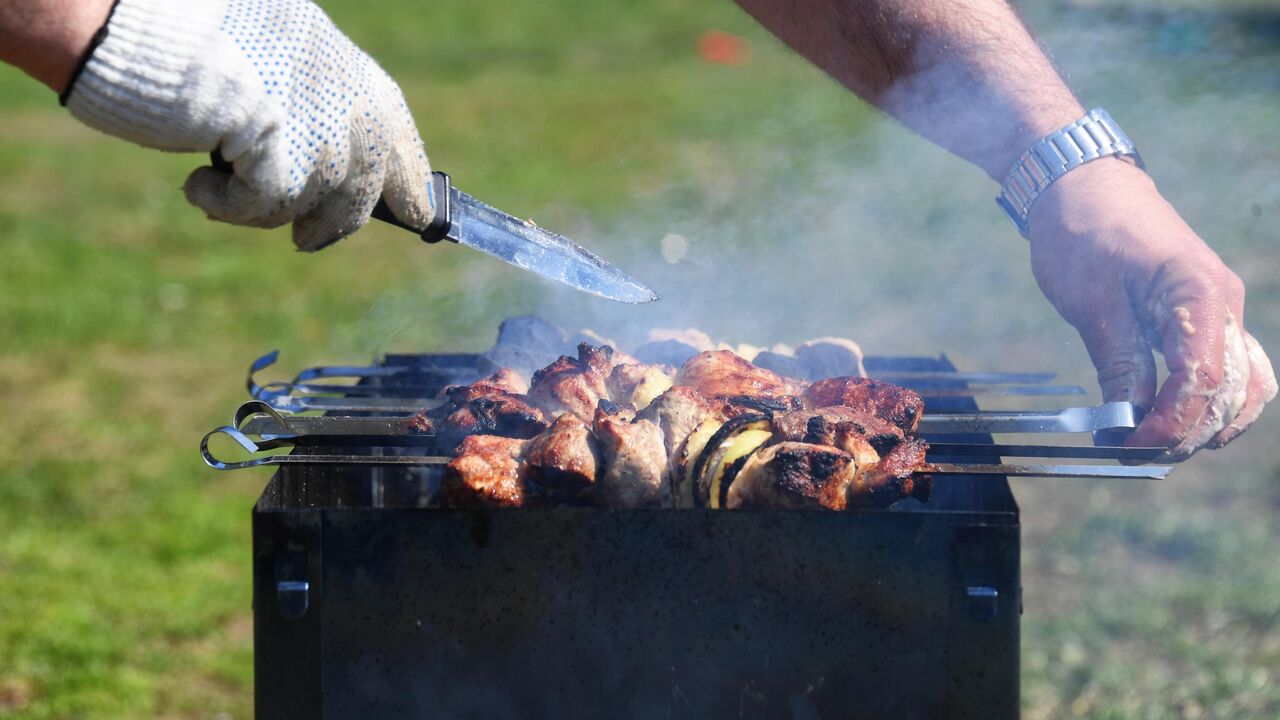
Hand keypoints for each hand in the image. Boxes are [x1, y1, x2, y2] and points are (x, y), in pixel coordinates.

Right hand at [62, 0, 431, 249]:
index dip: (409, 186)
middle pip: (365, 191)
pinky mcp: (280, 163)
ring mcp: (321, 137)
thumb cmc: (203, 31)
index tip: (417, 217)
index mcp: (356, 74)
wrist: (152, 18)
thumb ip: (316, 102)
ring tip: (217, 186)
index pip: (400, 142)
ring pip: (311, 207)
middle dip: (335, 223)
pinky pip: (262, 211)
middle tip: (306, 240)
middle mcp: (351, 106)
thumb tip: (339, 171)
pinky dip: (223, 204)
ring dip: (262, 208)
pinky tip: (195, 183)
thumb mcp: (284, 59)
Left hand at [1028, 159, 1275, 459]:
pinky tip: (1173, 419)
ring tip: (1156, 444)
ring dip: (1208, 423)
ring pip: (1245, 385)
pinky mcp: (1207, 314)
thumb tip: (1128, 422)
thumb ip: (1120, 364)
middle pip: (1232, 392)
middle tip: (1136, 454)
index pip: (1202, 382)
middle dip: (1189, 433)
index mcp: (1199, 295)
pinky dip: (1210, 400)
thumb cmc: (1082, 233)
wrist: (1084, 184)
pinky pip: (1230, 367)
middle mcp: (1225, 304)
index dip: (1169, 425)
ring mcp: (1222, 309)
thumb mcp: (1091, 304)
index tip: (1127, 446)